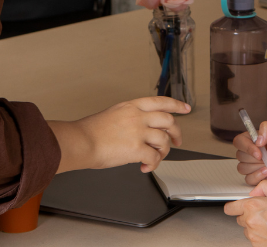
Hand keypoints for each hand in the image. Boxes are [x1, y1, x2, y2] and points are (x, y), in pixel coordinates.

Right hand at [54, 96, 189, 173]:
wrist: (81, 142)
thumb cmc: (90, 132)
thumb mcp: (113, 114)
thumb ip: (130, 117)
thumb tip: (141, 128)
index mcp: (132, 106)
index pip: (161, 101)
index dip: (176, 105)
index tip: (185, 108)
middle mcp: (137, 116)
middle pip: (168, 120)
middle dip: (176, 132)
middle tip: (177, 141)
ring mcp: (138, 131)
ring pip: (164, 140)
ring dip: (164, 151)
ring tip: (155, 157)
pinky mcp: (136, 148)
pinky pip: (154, 157)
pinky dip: (153, 164)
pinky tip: (145, 167)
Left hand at [224, 180, 266, 246]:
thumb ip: (266, 187)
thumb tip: (256, 190)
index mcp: (254, 207)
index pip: (231, 207)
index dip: (234, 205)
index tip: (236, 205)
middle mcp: (252, 223)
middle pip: (240, 218)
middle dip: (250, 213)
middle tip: (266, 211)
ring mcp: (256, 238)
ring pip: (249, 229)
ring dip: (257, 225)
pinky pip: (256, 239)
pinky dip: (263, 235)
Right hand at [233, 120, 266, 187]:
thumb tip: (256, 139)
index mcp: (261, 138)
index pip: (241, 140)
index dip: (246, 146)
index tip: (259, 150)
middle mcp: (258, 151)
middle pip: (240, 155)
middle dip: (256, 158)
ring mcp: (260, 166)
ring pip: (243, 168)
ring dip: (258, 167)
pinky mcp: (263, 178)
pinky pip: (249, 180)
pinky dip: (259, 177)